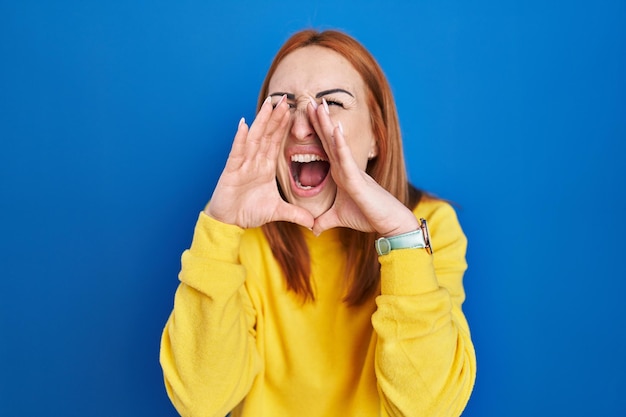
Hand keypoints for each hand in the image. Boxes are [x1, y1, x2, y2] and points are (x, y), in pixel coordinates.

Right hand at [205, 96, 314, 228]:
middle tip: (285, 98)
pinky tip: (243, 125)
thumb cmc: (248, 212)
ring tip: (268, 104)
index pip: (276, 142)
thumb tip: (313, 223)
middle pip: (267, 135)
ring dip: (261, 121)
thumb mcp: (277, 212)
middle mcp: (254, 162)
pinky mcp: (231, 172)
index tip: (293, 110)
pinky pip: (237, 153)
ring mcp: (242, 165)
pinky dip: (240, 139)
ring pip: (254, 139)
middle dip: (275, 117)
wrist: (229, 223)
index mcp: (265, 167)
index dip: (284, 126)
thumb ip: (295, 214)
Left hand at [307, 100, 418, 236]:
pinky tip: (336, 130)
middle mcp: (345, 168)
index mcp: (340, 173)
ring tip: (319, 106)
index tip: (306, 116)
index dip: (316, 132)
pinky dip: (341, 145)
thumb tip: (313, 229)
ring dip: (328, 125)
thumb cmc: (368, 217)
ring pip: (337, 145)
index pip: (325, 149)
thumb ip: (325, 221)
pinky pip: (347, 160)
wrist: (390, 225)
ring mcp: (352, 172)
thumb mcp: (339, 219)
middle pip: (329, 141)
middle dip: (320, 121)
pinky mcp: (358, 180)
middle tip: (310, 101)